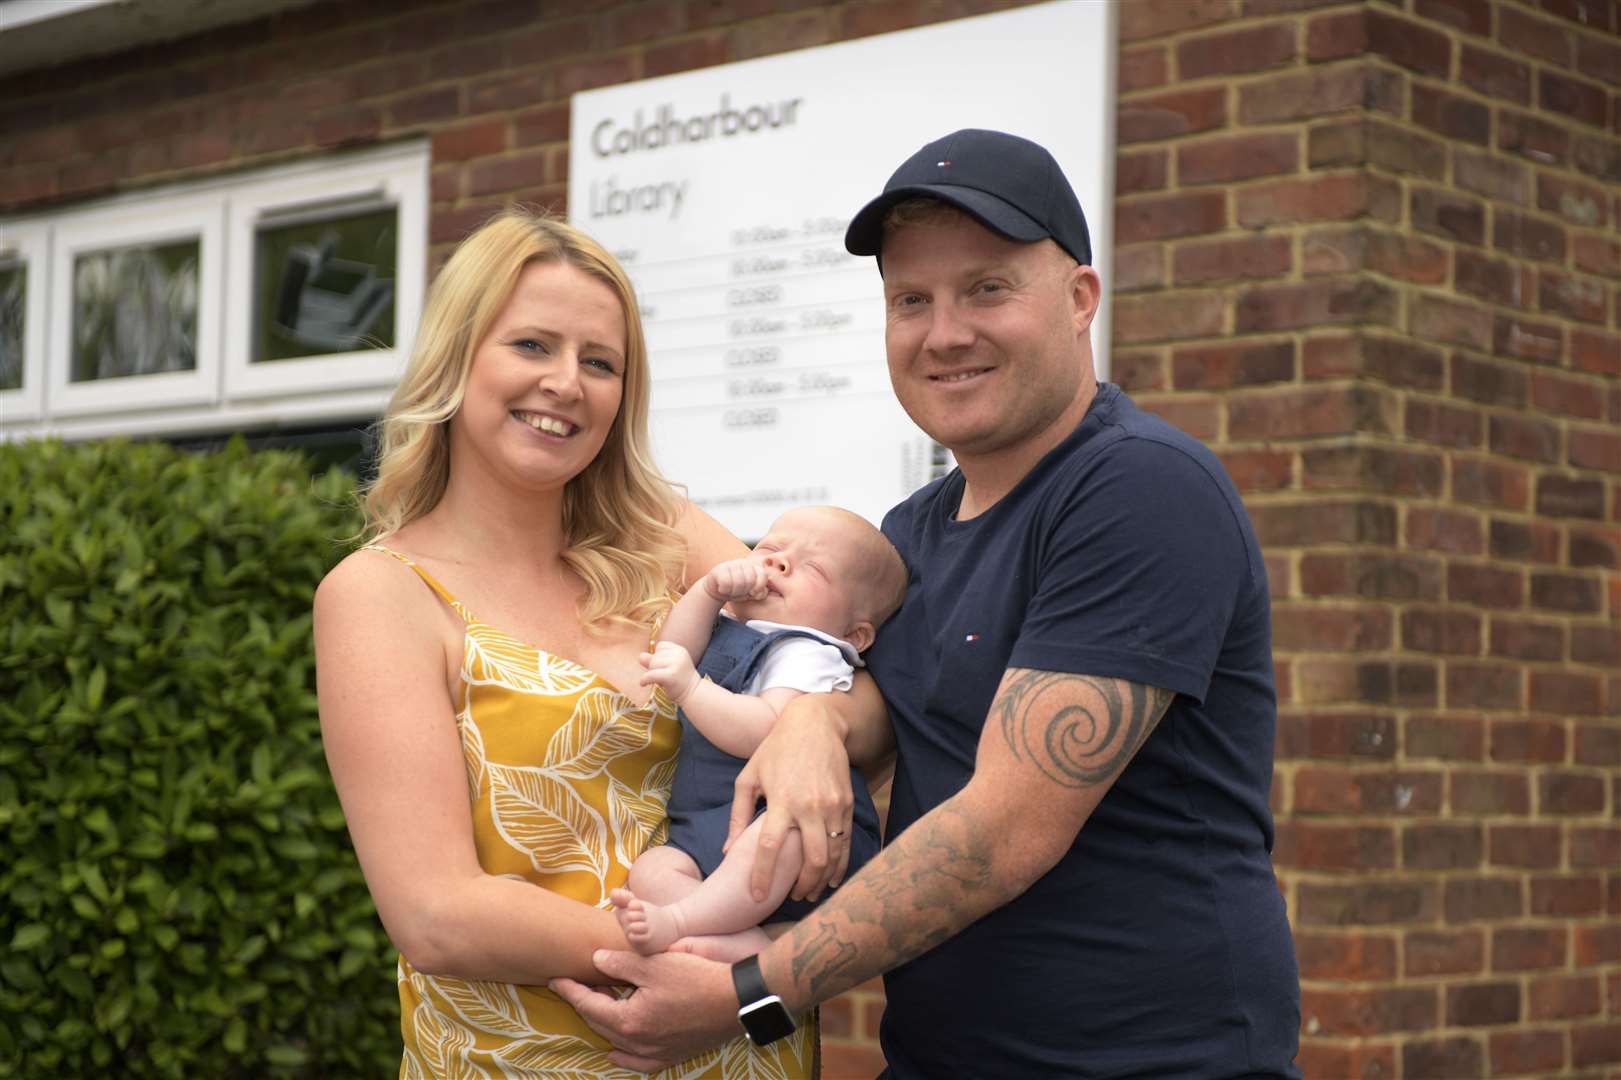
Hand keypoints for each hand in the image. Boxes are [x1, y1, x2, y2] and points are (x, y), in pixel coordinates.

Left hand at [550, 948, 737, 1070]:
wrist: (734, 1001)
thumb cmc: (695, 979)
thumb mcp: (655, 964)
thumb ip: (621, 964)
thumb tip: (595, 961)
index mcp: (629, 1020)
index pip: (589, 1005)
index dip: (570, 990)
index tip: (555, 979)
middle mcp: (637, 1043)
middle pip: (599, 1024)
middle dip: (584, 1004)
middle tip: (575, 986)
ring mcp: (654, 1053)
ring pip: (616, 1042)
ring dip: (602, 1023)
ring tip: (597, 1004)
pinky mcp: (670, 1056)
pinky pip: (637, 1062)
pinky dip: (622, 1055)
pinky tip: (616, 1051)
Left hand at [639, 642, 699, 702]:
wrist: (693, 694)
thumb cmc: (679, 680)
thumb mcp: (668, 666)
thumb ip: (654, 660)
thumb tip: (641, 656)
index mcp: (680, 650)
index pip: (660, 646)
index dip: (658, 657)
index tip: (665, 668)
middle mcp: (679, 654)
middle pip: (655, 656)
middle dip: (655, 667)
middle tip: (665, 677)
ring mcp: (676, 664)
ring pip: (652, 665)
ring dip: (652, 674)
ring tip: (662, 681)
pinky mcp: (671, 675)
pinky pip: (650, 674)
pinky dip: (644, 680)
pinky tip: (643, 684)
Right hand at [703, 558, 768, 603]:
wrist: (717, 589)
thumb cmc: (737, 591)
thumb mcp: (750, 593)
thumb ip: (760, 592)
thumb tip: (759, 593)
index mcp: (754, 568)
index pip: (763, 575)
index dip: (759, 587)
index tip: (752, 593)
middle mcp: (744, 563)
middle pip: (750, 580)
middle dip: (744, 591)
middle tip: (738, 592)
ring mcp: (732, 564)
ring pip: (738, 582)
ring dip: (734, 592)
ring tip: (731, 591)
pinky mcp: (720, 568)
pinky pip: (726, 583)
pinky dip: (724, 590)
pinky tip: (722, 588)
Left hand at [729, 695, 853, 902]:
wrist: (815, 724)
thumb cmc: (775, 749)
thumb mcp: (748, 777)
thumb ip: (737, 815)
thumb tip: (727, 851)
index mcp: (781, 800)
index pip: (769, 847)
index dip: (762, 875)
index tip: (756, 896)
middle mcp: (809, 806)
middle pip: (811, 859)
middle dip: (802, 885)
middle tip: (793, 897)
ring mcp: (832, 805)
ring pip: (832, 855)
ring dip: (822, 879)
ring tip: (810, 893)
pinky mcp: (846, 803)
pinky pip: (845, 841)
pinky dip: (840, 864)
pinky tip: (831, 877)